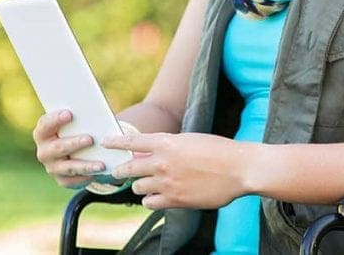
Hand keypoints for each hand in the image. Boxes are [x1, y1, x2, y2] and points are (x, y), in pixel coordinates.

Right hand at [32, 109, 104, 188]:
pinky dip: (86, 177)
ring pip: (68, 167)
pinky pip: (74, 180)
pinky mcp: (62, 179)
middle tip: (90, 139)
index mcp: (43, 133)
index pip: (45, 125)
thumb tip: (97, 112)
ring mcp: (52, 167)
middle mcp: (44, 151)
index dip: (55, 119)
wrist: (76, 152)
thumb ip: (80, 118)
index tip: (69, 114)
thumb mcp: (75, 122)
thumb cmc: (76, 130)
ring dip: (85, 165)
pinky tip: (98, 173)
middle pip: (57, 148)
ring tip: (101, 165)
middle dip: (74, 143)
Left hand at [101, 132, 252, 209]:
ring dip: (139, 185)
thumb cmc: (218, 150)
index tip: (105, 142)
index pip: (132, 141)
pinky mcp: (175, 200)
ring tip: (144, 185)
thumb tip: (151, 153)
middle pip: (129, 168)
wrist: (239, 168)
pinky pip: (150, 203)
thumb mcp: (189, 140)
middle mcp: (162, 162)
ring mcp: (167, 182)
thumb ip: (168, 147)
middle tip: (117, 172)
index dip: (115, 142)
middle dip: (120, 170)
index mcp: (167, 142)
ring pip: (138, 187)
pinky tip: (154, 198)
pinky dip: (149, 200)